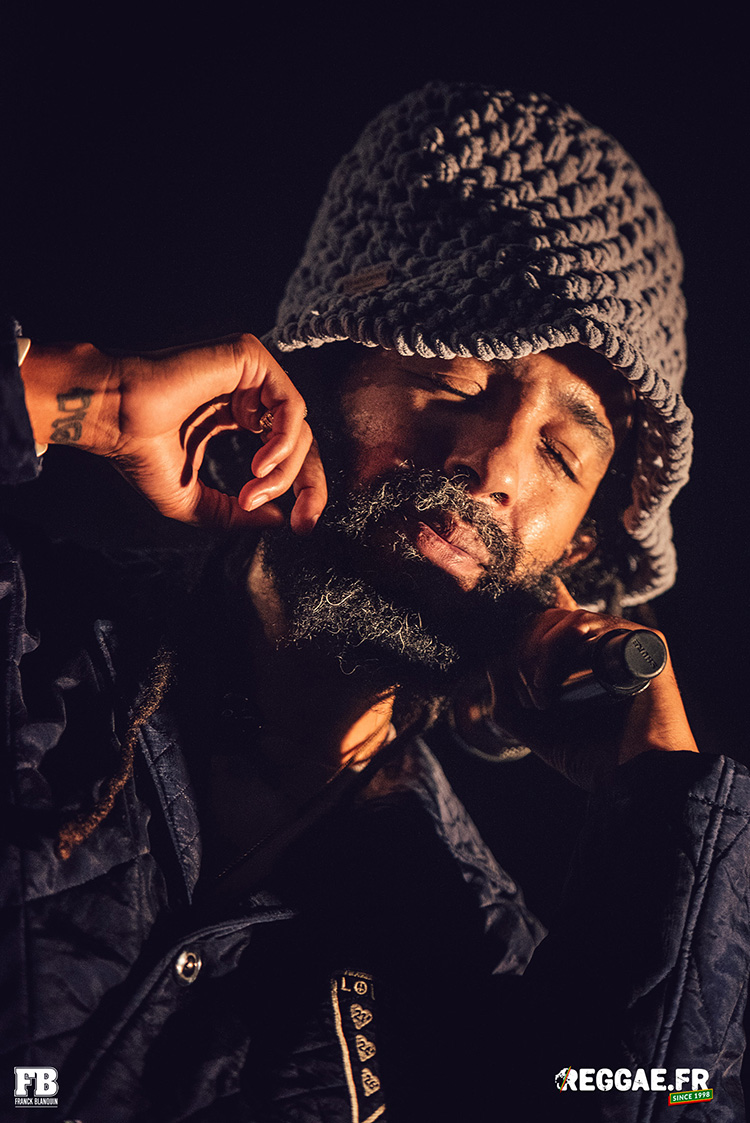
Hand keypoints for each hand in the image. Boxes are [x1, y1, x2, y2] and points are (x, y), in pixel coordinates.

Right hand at [21, 334, 326, 531]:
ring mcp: (250, 374)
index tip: (301, 526)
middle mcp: (247, 394)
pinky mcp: (250, 357)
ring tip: (252, 493)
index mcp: (235, 418)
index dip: (302, 491)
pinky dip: (283, 442)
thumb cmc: (140, 453)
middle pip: (302, 442)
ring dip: (284, 471)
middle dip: (309, 486)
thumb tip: (282, 520)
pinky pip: (291, 405)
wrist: (112, 416)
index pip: (285, 453)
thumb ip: (237, 513)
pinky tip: (260, 465)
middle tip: (303, 523)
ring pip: (298, 428)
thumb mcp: (193, 501)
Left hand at [484, 581, 697, 787]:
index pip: (551, 625)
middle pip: (549, 621)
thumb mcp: (540, 733)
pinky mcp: (642, 640)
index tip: (518, 675)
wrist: (638, 778)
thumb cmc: (597, 760)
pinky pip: (582, 624)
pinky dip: (553, 649)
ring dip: (536, 656)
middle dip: (523, 655)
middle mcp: (608, 646)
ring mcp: (625, 640)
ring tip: (540, 697)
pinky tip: (549, 686)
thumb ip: (509, 706)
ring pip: (562, 619)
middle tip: (529, 698)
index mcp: (589, 662)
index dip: (527, 637)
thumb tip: (493, 664)